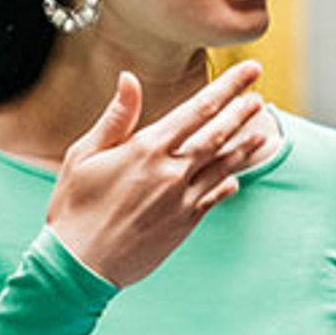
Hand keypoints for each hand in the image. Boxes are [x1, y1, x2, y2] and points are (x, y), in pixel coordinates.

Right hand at [44, 61, 268, 288]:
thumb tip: (129, 79)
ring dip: (244, 145)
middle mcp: (172, 171)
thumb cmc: (75, 207)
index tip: (249, 70)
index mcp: (147, 148)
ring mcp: (182, 199)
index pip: (199, 109)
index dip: (229, 87)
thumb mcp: (84, 154)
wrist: (80, 264)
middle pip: (218, 133)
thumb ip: (116, 117)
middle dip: (241, 109)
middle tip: (258, 92)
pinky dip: (228, 183)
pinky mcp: (185, 224)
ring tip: (261, 129)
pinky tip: (237, 177)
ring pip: (223, 165)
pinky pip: (214, 197)